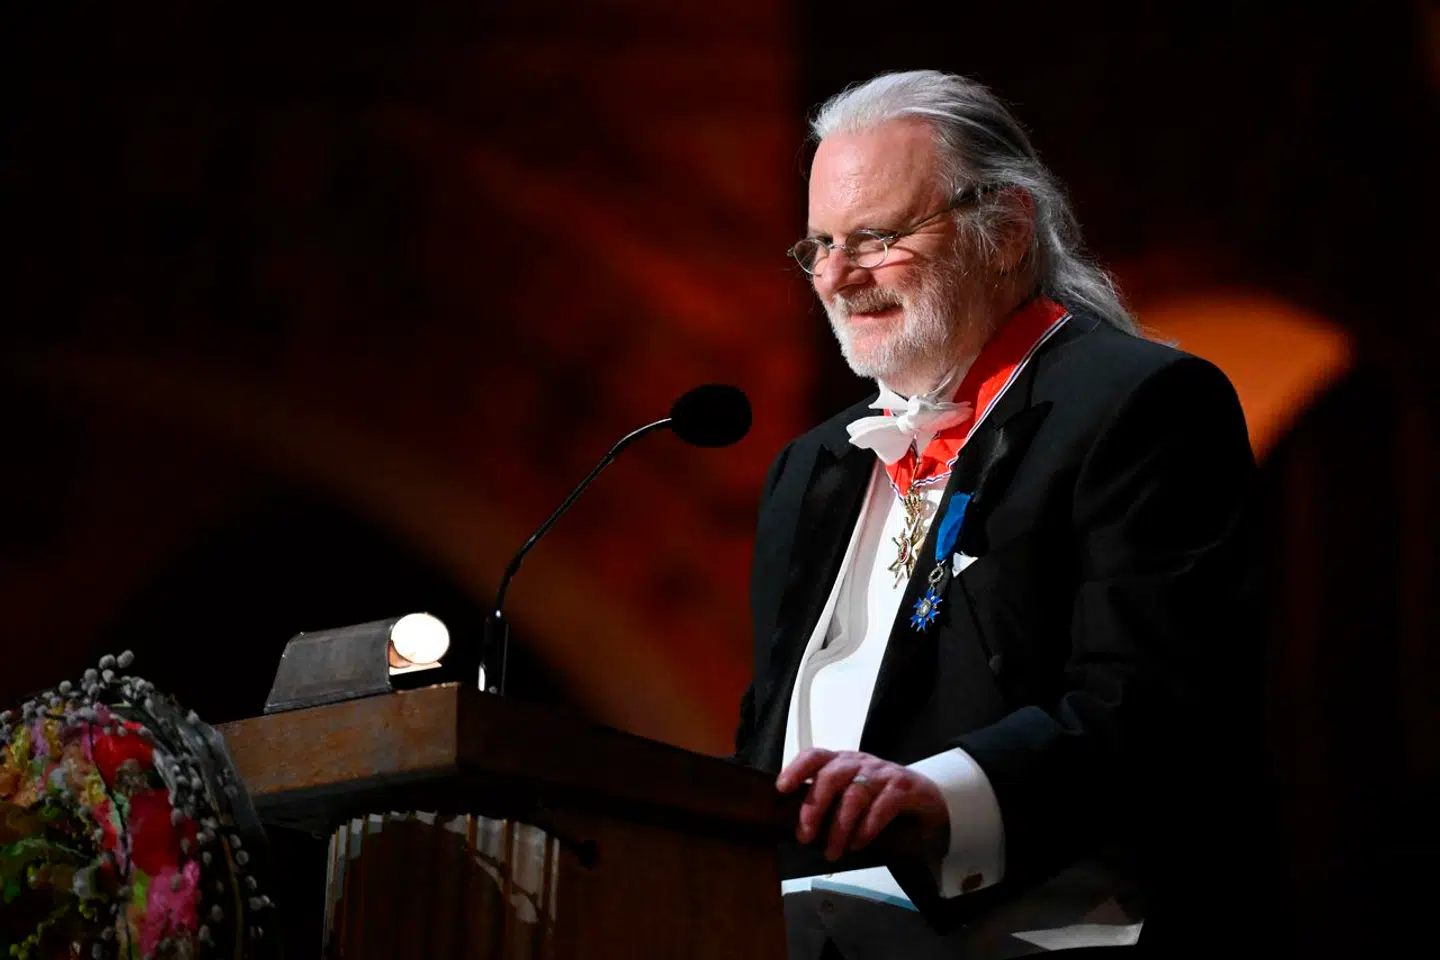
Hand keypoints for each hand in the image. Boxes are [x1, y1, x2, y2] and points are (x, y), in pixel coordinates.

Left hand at [776, 748, 949, 861]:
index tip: (782, 789)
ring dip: (840, 827)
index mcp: (842, 762)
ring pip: (855, 794)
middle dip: (814, 807)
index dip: (797, 769)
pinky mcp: (904, 788)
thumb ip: (828, 804)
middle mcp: (860, 763)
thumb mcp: (850, 797)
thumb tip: (797, 828)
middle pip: (831, 776)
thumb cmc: (879, 800)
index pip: (815, 756)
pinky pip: (882, 805)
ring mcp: (883, 773)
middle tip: (804, 836)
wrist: (927, 799)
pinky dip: (867, 827)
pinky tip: (859, 844)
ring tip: (832, 852)